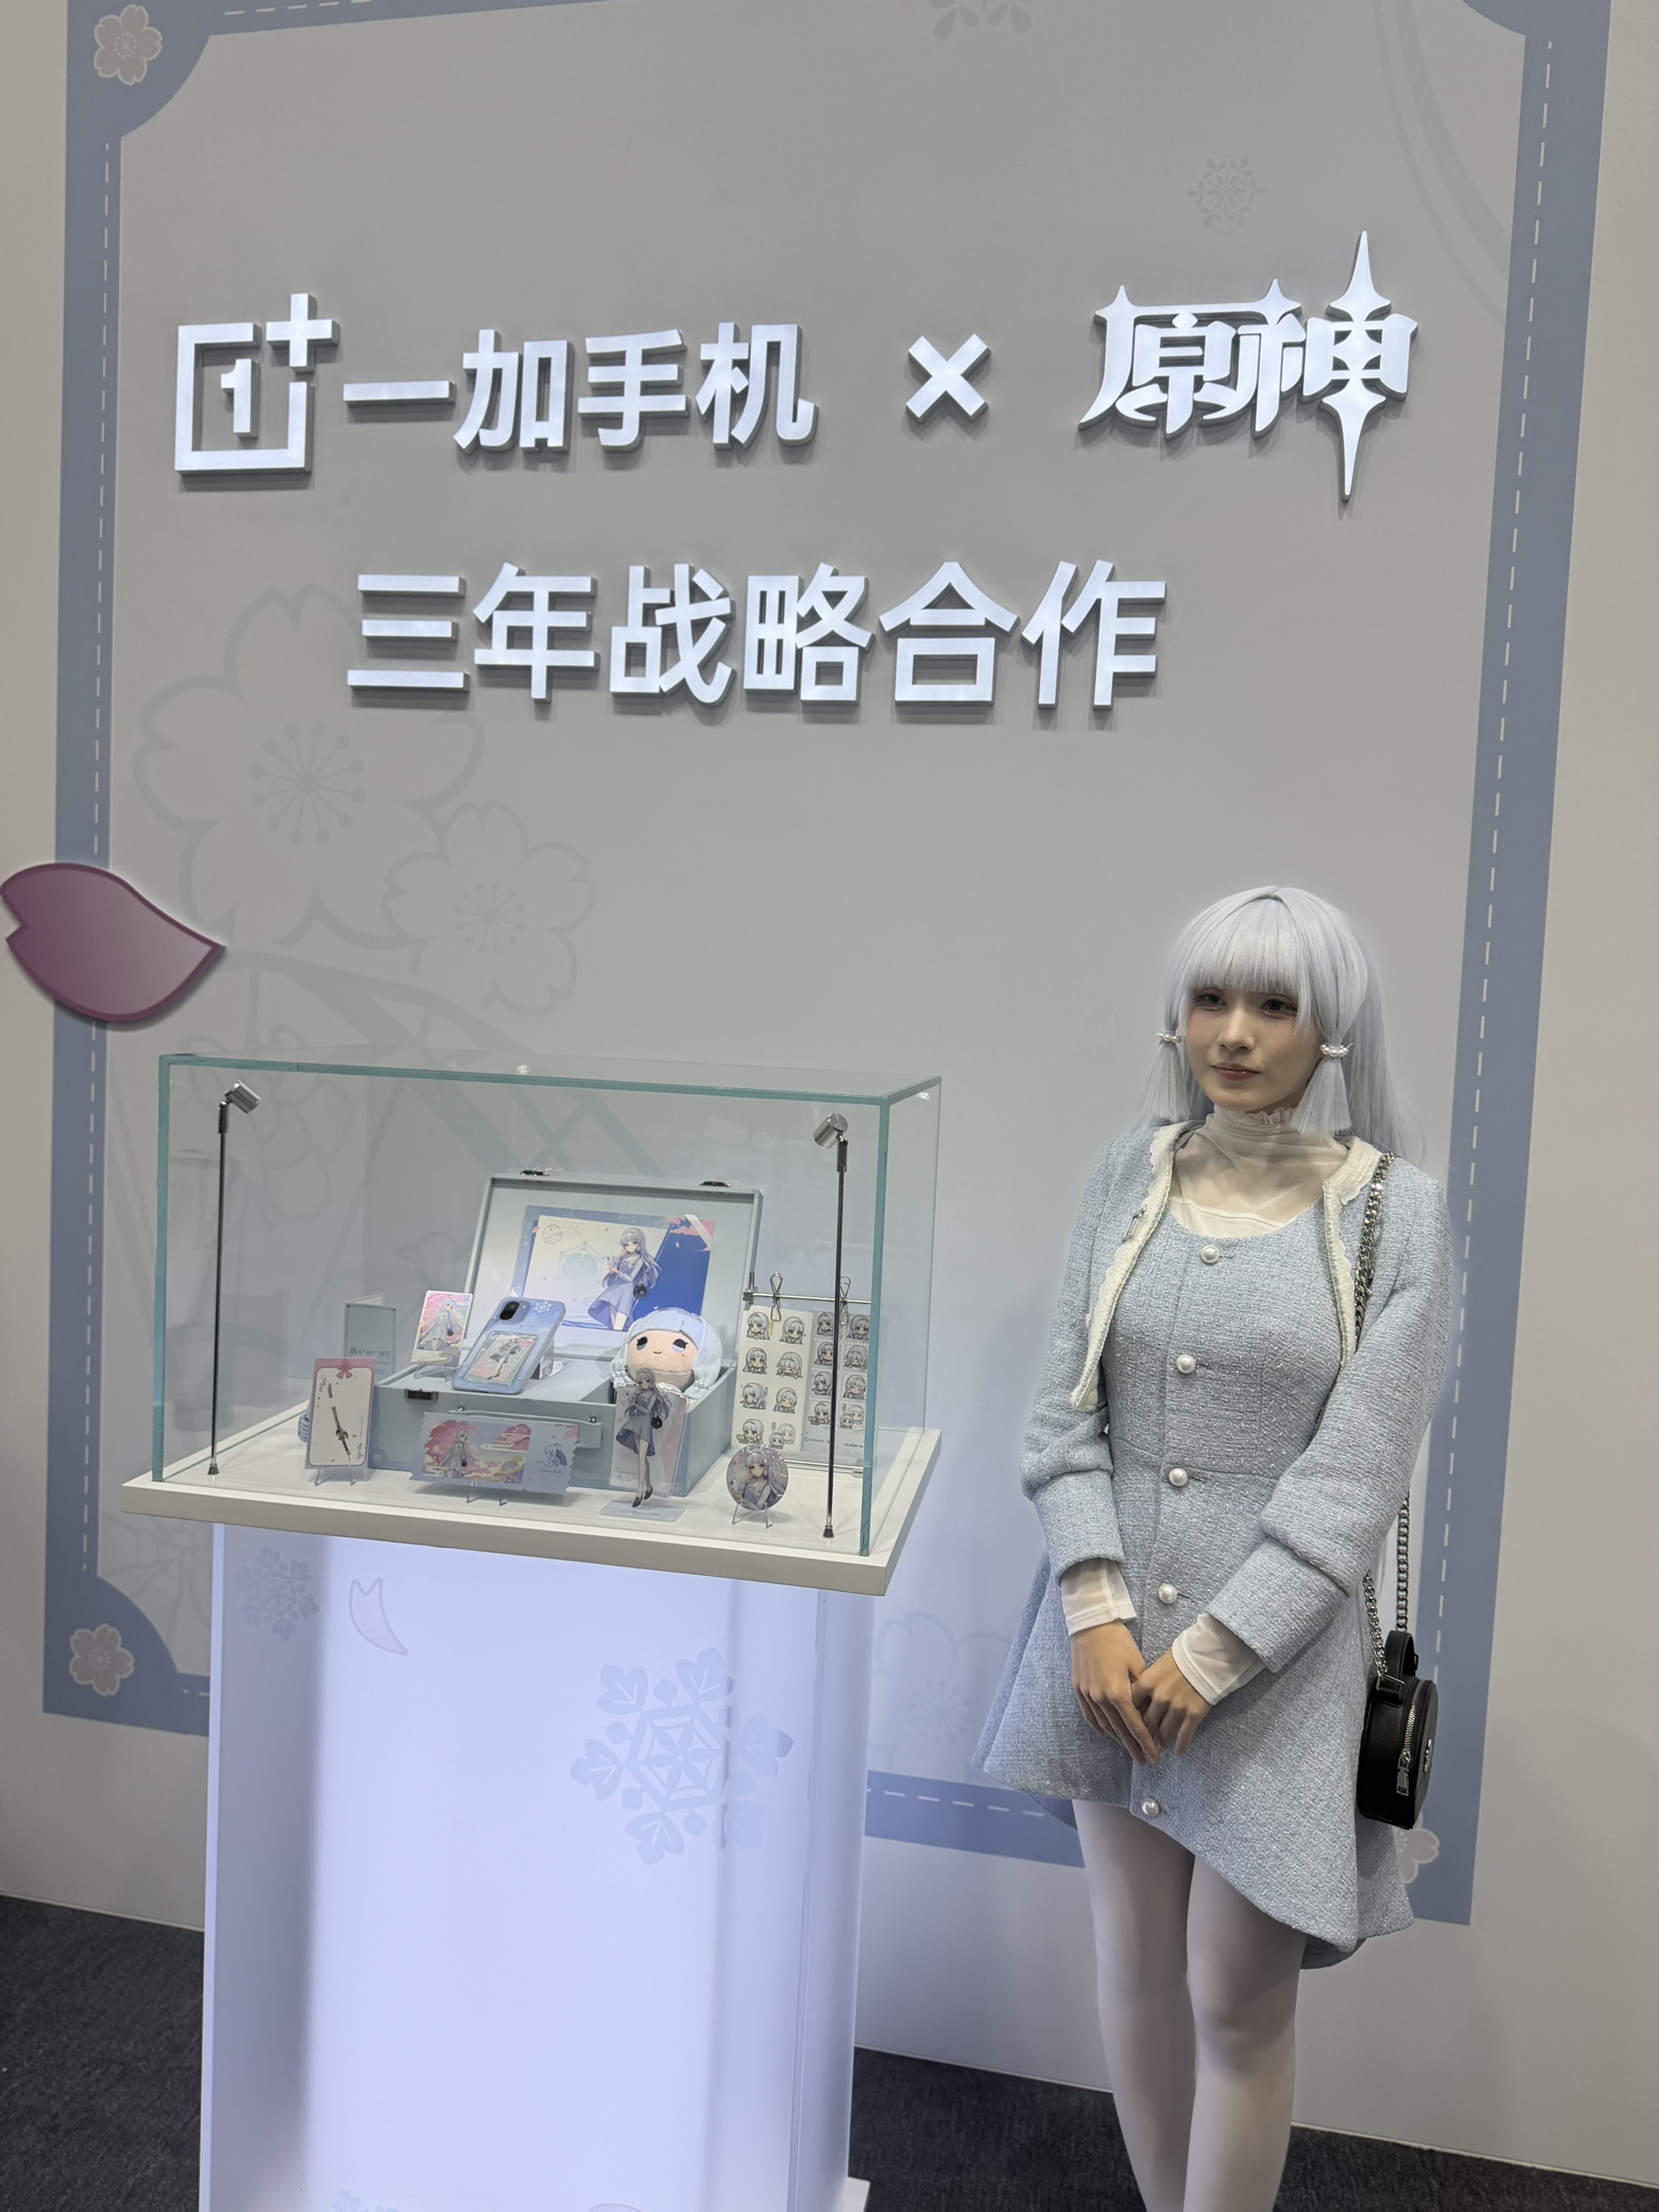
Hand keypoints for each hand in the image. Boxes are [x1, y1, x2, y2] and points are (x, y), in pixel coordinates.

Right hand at [1071, 1621, 1159, 1765]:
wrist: (1091, 1625)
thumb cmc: (1118, 1641)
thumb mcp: (1137, 1664)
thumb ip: (1142, 1691)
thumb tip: (1149, 1710)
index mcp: (1118, 1693)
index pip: (1135, 1726)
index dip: (1146, 1743)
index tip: (1155, 1757)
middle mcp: (1101, 1698)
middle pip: (1120, 1731)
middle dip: (1133, 1747)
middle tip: (1144, 1761)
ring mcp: (1088, 1694)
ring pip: (1104, 1725)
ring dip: (1117, 1740)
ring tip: (1129, 1749)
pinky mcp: (1079, 1688)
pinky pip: (1089, 1715)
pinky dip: (1099, 1727)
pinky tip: (1106, 1734)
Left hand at [1131, 1651, 1211, 1754]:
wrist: (1207, 1655)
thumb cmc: (1182, 1656)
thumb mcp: (1158, 1665)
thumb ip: (1147, 1683)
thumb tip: (1140, 1699)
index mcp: (1146, 1683)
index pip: (1131, 1706)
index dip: (1130, 1716)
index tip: (1131, 1724)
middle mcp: (1158, 1698)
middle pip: (1146, 1723)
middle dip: (1145, 1734)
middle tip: (1144, 1742)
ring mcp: (1176, 1707)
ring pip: (1164, 1732)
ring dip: (1161, 1742)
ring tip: (1160, 1747)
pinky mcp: (1193, 1714)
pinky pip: (1183, 1736)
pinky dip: (1180, 1746)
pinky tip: (1178, 1752)